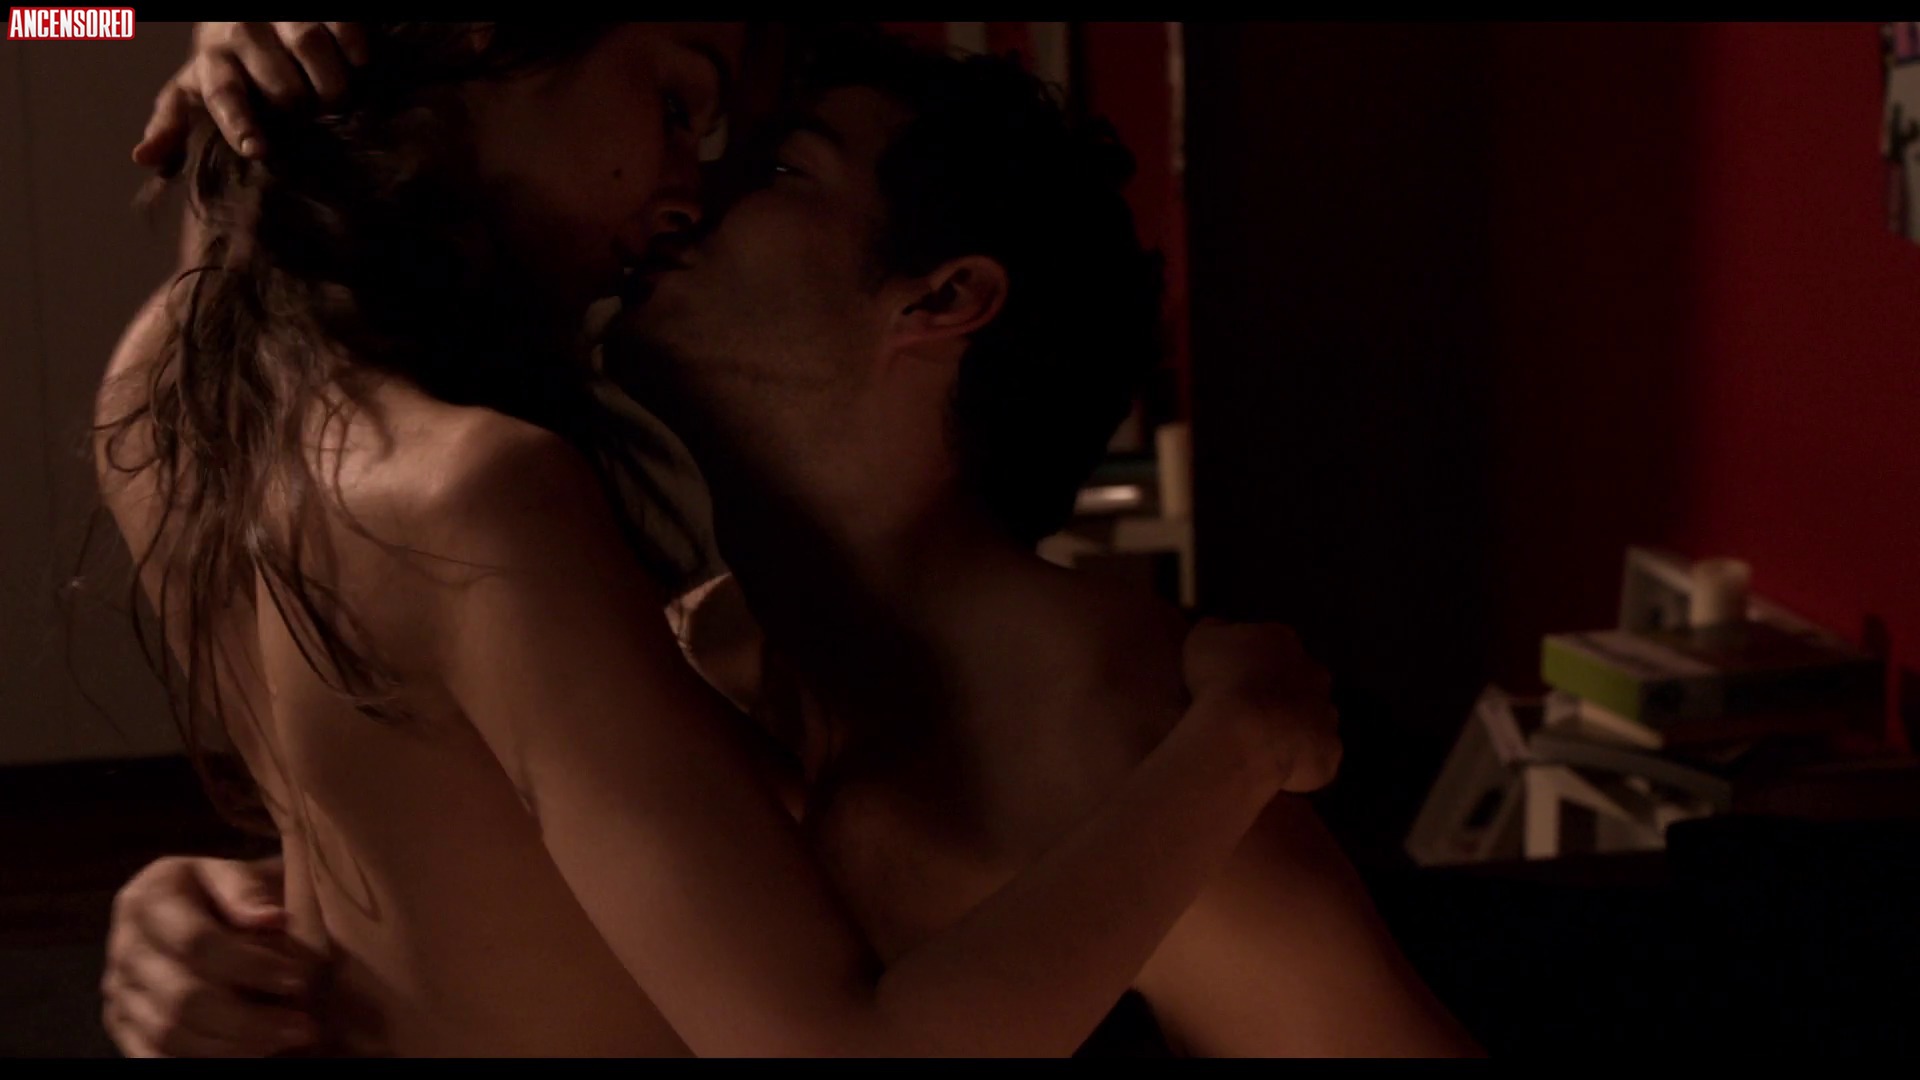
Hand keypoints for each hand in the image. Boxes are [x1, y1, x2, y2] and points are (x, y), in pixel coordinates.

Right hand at [100, 855, 323, 1056]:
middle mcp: (124, 948)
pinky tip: (247, 1055)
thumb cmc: (223, 891)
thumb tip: (273, 920)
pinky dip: (202, 1061)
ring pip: (169, 1035)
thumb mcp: (234, 873)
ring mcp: (118, 990)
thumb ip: (247, 891)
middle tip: (301, 1026)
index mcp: (148, 900)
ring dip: (233, 1047)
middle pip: (182, 997)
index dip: (250, 965)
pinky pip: (154, 1056)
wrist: (190, 905)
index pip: (196, 942)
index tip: (297, 978)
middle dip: (248, 1020)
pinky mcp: (121, 1023)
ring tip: (283, 1042)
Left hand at [132, 22, 369, 173]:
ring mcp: (279, 14)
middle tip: (312, 120)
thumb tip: (143, 158)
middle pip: (279, 82)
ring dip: (332, 85)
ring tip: (338, 101)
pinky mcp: (315, 3)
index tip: (257, 151)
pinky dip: (353, 48)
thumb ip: (172, 123)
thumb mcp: (193, 87)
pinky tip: (357, 64)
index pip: (224, 95)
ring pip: (309, 47)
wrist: (248, 11)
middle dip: (301, 109)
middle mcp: (240, 32)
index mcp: (212, 61)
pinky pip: (339, 25)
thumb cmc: (226, 60)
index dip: (240, 123)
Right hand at [1182, 617, 1342, 794]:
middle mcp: (1314, 673)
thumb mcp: (1201, 640)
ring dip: (1292, 727)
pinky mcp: (1329, 752)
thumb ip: (1215, 631)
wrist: (1245, 732)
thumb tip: (1220, 630)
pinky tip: (1272, 767)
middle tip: (1249, 712)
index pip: (1273, 644)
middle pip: (1300, 680)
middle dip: (1280, 693)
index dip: (1253, 662)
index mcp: (1282, 641)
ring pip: (1312, 719)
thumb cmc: (1220, 680)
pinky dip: (1299, 761)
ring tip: (1259, 744)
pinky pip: (1316, 756)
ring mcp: (1326, 714)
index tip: (1233, 678)